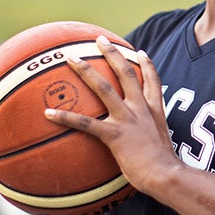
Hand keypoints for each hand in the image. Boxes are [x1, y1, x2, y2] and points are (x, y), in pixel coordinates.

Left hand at [43, 36, 179, 195]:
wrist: (165, 175)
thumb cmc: (163, 167)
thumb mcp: (162, 146)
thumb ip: (152, 139)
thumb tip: (145, 147)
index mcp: (154, 111)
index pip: (152, 82)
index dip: (147, 65)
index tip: (140, 52)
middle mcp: (140, 109)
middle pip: (126, 74)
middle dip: (112, 54)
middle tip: (100, 40)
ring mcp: (127, 119)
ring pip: (103, 88)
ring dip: (86, 71)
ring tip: (70, 59)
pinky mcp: (114, 134)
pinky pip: (86, 123)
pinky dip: (66, 117)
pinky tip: (48, 113)